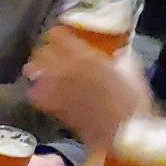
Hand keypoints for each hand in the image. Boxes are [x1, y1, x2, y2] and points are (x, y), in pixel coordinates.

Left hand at [23, 29, 150, 148]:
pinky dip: (37, 91)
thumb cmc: (132, 99)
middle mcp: (66, 68)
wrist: (124, 130)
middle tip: (51, 54)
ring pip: (33, 70)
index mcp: (85, 55)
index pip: (57, 36)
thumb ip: (116, 56)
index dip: (57, 35)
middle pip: (42, 51)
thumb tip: (113, 52)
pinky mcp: (53, 106)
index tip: (60, 36)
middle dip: (46, 51)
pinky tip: (43, 91)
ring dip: (37, 69)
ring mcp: (57, 88)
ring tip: (42, 71)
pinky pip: (34, 94)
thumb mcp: (129, 67)